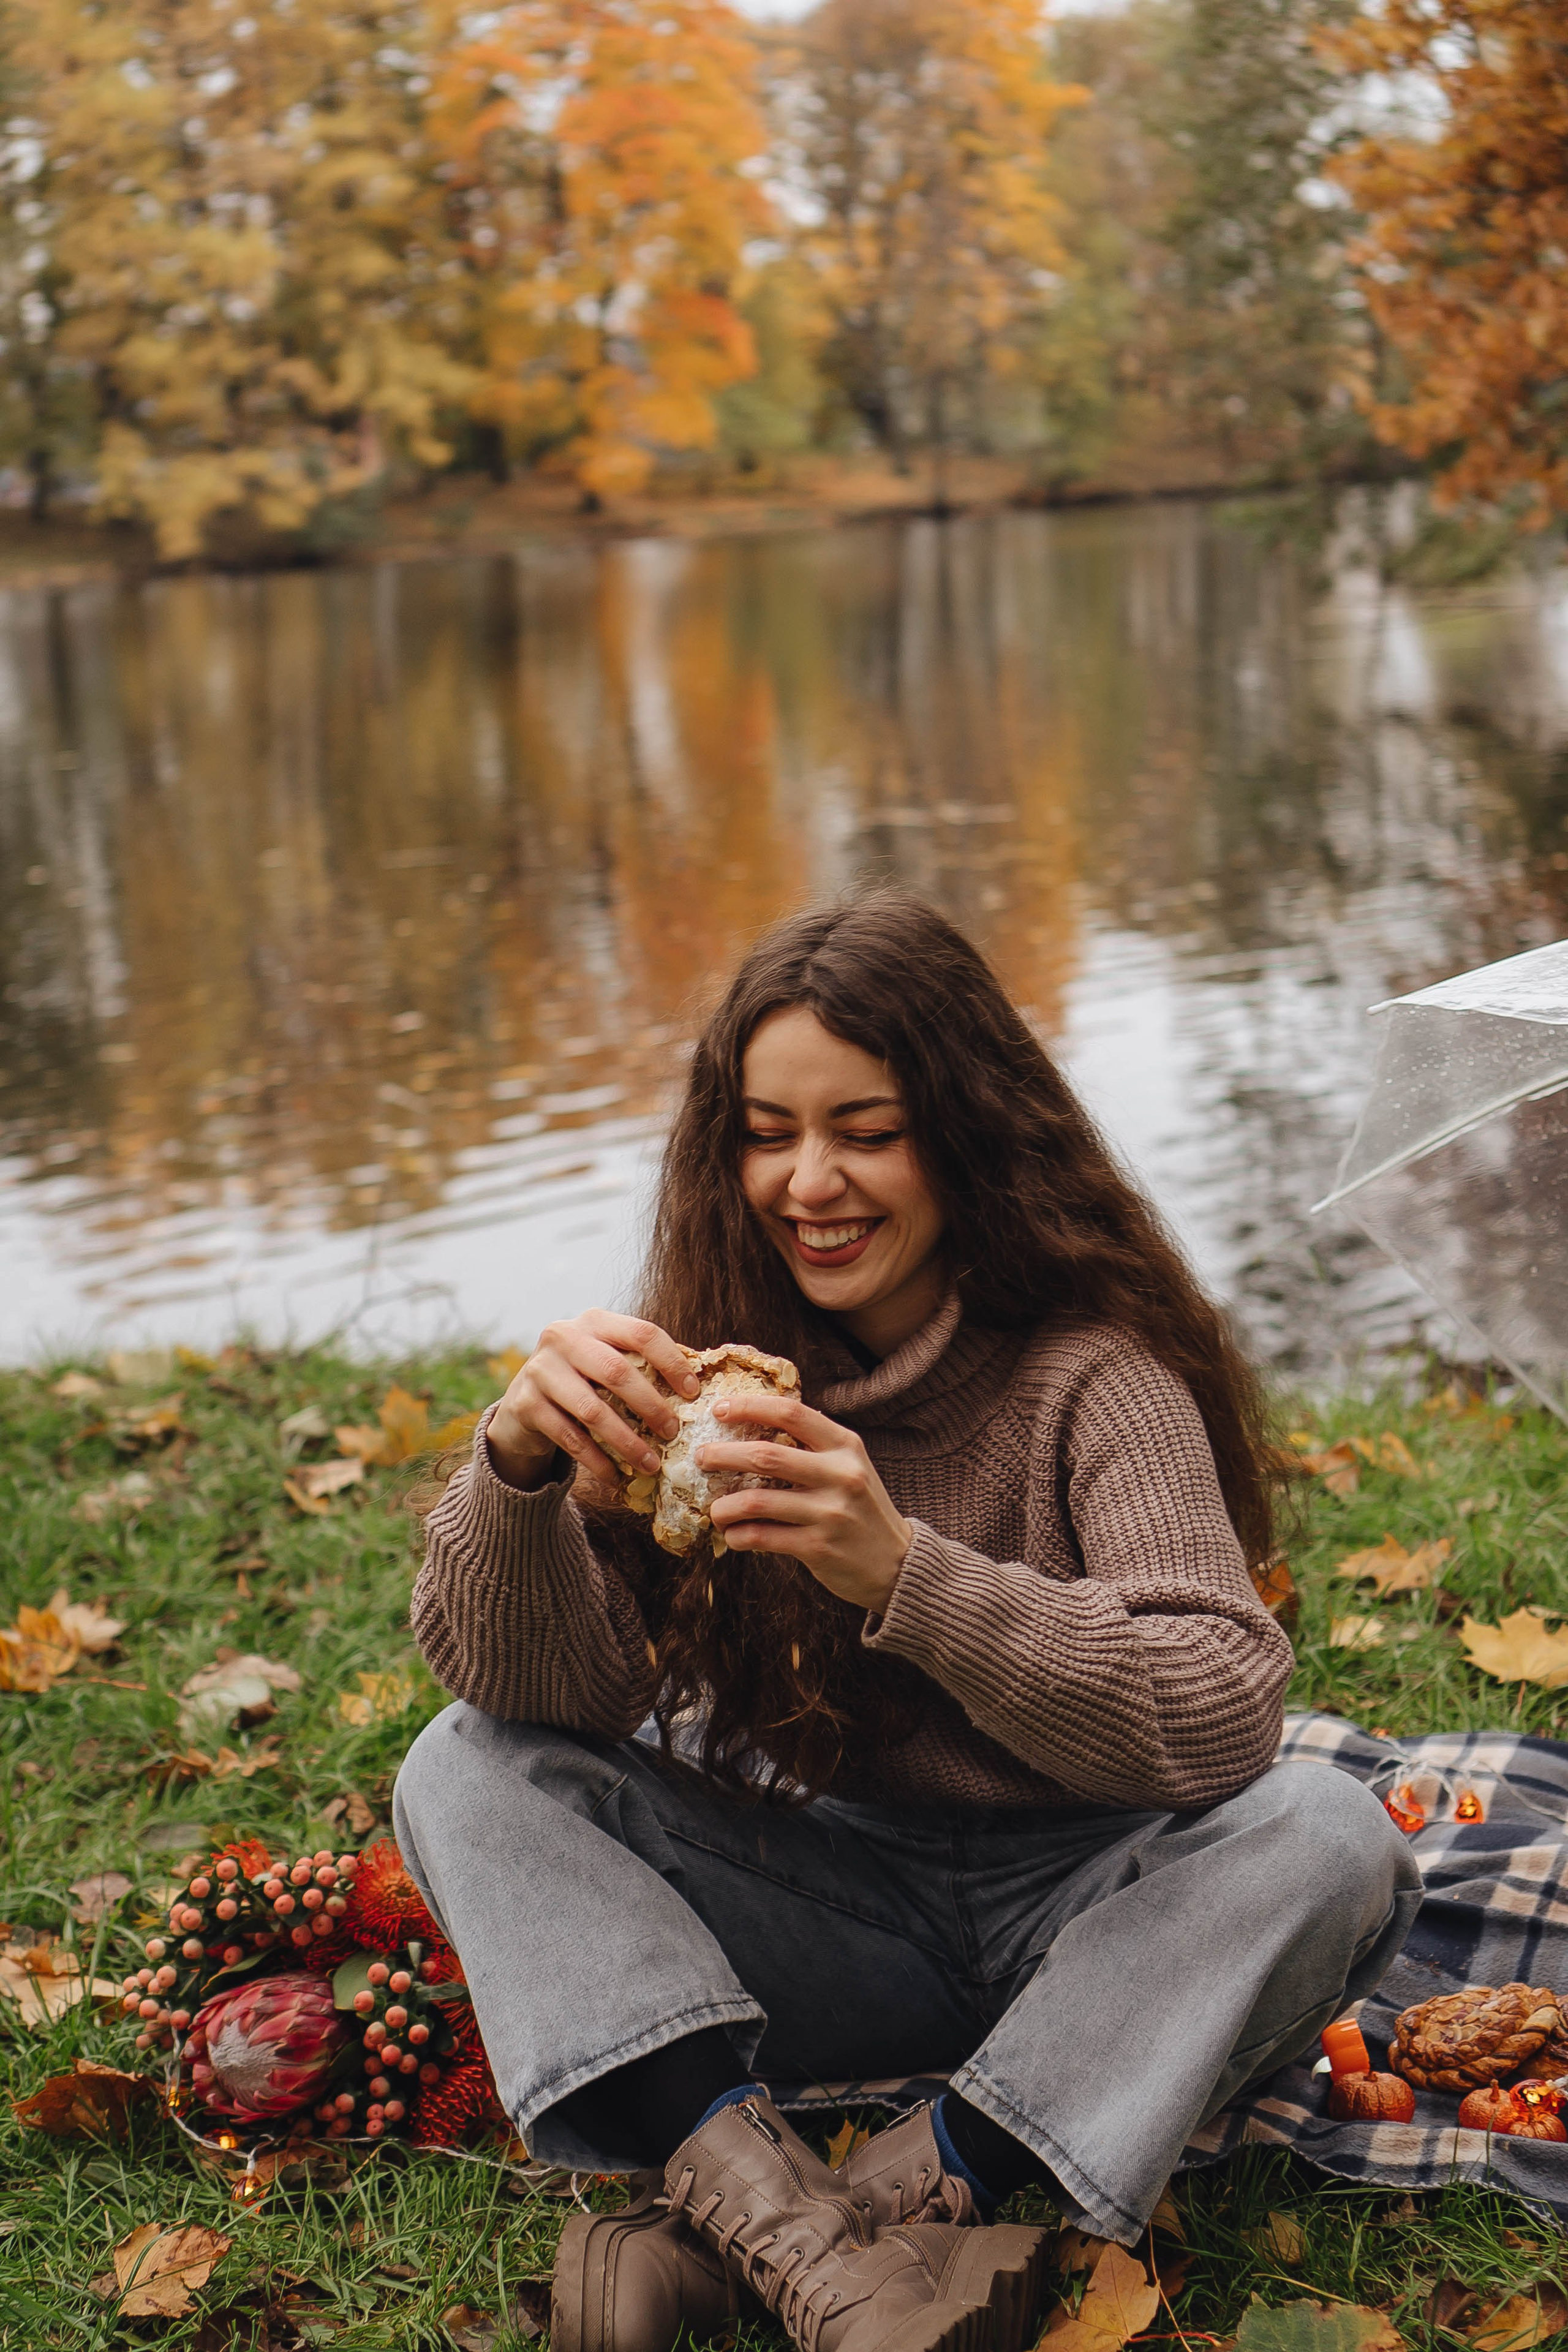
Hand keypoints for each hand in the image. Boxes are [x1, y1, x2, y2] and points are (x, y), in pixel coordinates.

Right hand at [486, 1311, 699, 1490]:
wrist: (523, 1403)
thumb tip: (699, 1382)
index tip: (693, 1393)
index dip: (672, 1362)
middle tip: (674, 1432)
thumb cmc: (582, 1380)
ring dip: (626, 1442)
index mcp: (594, 1321)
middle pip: (617, 1371)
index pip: (641, 1333)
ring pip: (593, 1410)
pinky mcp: (524, 1404)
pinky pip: (570, 1438)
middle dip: (651, 1406)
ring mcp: (539, 1370)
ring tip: (650, 1464)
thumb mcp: (606, 1360)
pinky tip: (616, 1478)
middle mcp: (562, 1337)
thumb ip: (642, 1363)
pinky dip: (597, 1461)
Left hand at [699, 1395, 912, 1614]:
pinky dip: (739, 1536)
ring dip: (724, 1506)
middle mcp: (840, 1475)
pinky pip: (762, 1537)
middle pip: (765, 1454)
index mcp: (845, 1446)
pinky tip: (733, 1536)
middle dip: (722, 1454)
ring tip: (714, 1510)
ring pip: (756, 1501)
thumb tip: (754, 1429)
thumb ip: (814, 1448)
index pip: (791, 1413)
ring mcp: (829, 1513)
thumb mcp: (850, 1467)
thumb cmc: (862, 1509)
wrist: (897, 1563)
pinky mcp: (818, 1547)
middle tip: (701, 1457)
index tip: (719, 1409)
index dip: (750, 1407)